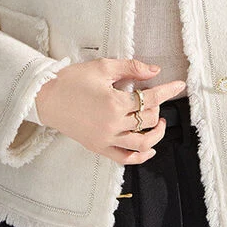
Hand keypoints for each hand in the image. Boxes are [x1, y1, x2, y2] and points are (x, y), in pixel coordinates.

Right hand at [34, 58, 186, 164]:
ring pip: (142, 144)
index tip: (180, 85)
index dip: (168, 90)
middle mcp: (113, 124)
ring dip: (156, 134)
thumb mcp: (102, 67)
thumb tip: (155, 70)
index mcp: (115, 102)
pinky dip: (141, 156)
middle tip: (156, 97)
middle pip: (148, 119)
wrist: (46, 98)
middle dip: (158, 107)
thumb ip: (131, 68)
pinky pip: (125, 158)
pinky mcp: (99, 148)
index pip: (151, 98)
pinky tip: (149, 148)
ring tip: (158, 123)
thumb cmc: (72, 80)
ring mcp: (106, 139)